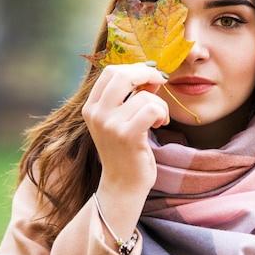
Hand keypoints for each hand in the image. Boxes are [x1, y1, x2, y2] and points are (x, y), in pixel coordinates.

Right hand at [82, 63, 168, 240]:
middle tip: (160, 84)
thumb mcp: (122, 120)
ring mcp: (110, 124)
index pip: (110, 71)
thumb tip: (152, 73)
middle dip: (148, 74)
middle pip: (123, 74)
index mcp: (92, 107)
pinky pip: (152, 109)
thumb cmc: (126, 151)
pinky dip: (162, 114)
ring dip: (160, 104)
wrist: (123, 186)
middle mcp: (96, 113)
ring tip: (159, 119)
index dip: (134, 68)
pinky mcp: (127, 135)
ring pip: (144, 95)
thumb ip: (133, 95)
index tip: (149, 78)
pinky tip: (160, 125)